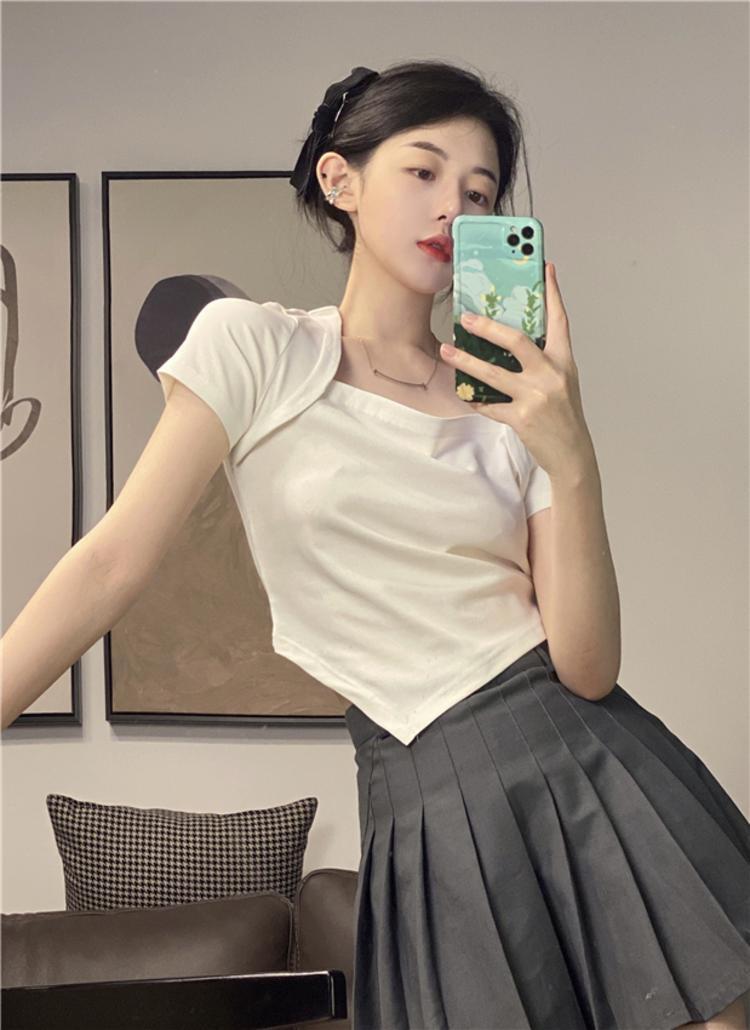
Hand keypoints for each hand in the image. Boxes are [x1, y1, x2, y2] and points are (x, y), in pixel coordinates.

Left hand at [440, 262, 594, 477]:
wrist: (572, 453)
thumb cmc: (564, 415)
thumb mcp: (563, 381)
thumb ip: (544, 359)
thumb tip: (515, 338)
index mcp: (564, 361)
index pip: (560, 320)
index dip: (553, 293)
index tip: (546, 268)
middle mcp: (551, 375)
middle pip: (517, 341)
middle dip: (488, 327)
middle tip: (466, 317)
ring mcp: (535, 397)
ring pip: (493, 373)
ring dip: (466, 360)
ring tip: (447, 350)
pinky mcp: (521, 418)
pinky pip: (489, 404)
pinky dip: (475, 399)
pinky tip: (464, 391)